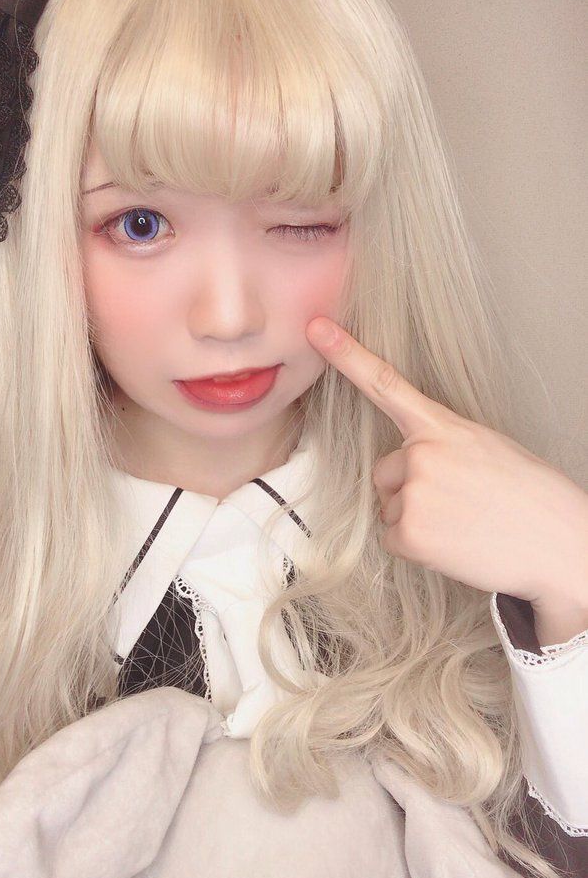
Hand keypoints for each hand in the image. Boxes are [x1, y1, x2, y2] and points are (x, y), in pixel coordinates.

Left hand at [305, 318, 587, 606]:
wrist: (560, 544)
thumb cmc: (530, 497)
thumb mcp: (487, 449)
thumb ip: (443, 445)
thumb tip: (412, 466)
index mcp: (444, 426)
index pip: (386, 383)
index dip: (347, 354)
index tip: (316, 329)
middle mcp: (422, 454)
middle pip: (385, 472)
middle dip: (411, 490)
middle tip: (461, 505)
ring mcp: (414, 493)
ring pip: (390, 507)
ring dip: (419, 520)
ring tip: (465, 524)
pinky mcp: (410, 533)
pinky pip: (393, 537)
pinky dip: (419, 547)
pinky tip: (456, 544)